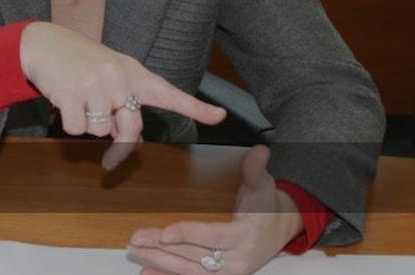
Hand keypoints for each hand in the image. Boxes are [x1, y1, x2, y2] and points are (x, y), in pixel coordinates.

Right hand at [19, 22, 225, 169]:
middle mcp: (119, 78)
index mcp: (134, 75)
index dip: (195, 107)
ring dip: (87, 125)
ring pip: (98, 131)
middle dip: (120, 150)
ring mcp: (95, 84)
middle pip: (130, 130)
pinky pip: (76, 128)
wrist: (45, 43)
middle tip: (110, 163)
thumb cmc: (81, 62)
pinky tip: (64, 102)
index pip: (169, 94)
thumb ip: (125, 105)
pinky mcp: (70, 91)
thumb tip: (132, 142)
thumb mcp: (110, 76)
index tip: (219, 116)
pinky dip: (69, 122)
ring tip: (78, 101)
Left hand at [126, 146, 304, 273]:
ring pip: (189, 269)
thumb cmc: (267, 207)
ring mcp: (227, 271)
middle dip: (163, 247)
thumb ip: (255, 169)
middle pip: (194, 254)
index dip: (189, 234)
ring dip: (160, 261)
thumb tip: (259, 151)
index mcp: (246, 236)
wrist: (278, 230)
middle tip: (136, 237)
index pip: (214, 237)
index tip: (166, 233)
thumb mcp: (264, 186)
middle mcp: (236, 259)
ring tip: (136, 250)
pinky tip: (147, 271)